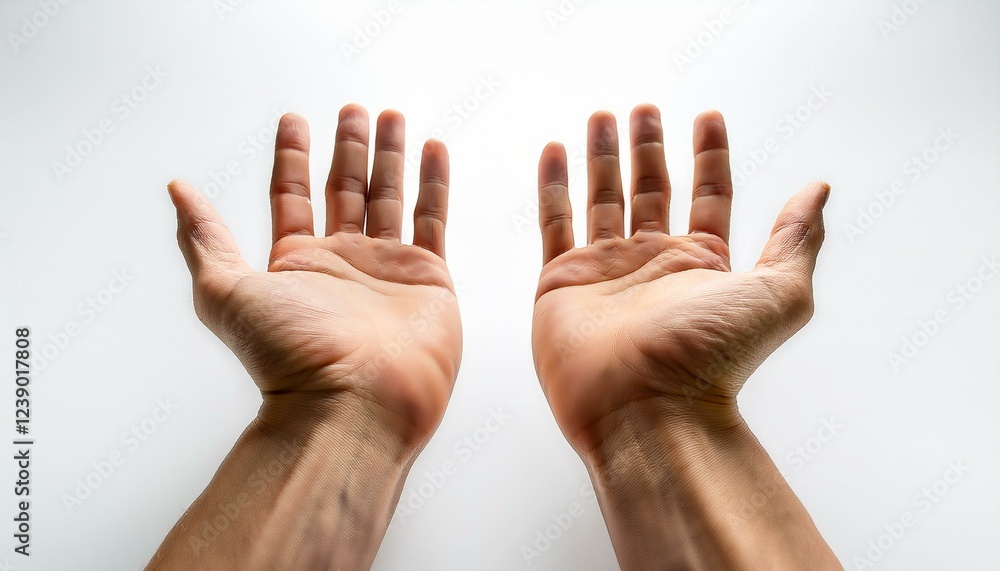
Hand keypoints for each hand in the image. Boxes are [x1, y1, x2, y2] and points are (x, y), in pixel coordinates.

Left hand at [168, 105, 461, 447]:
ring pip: (389, 196)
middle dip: (349, 147)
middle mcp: (341, 262)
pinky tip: (433, 150)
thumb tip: (178, 191)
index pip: (291, 195)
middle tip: (354, 109)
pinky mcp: (428, 278)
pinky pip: (432, 218)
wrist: (354, 402)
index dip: (291, 156)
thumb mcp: (225, 291)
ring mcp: (386, 268)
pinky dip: (434, 183)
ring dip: (391, 155)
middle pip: (344, 189)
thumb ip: (205, 238)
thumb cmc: (289, 355)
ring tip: (391, 117)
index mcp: (294, 263)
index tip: (295, 118)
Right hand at [531, 105, 827, 453]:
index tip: (708, 116)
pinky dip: (553, 185)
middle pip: (652, 189)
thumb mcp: (778, 293)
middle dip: (649, 147)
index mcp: (704, 264)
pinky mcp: (562, 282)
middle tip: (645, 108)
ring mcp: (606, 271)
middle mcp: (654, 264)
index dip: (710, 154)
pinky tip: (555, 151)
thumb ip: (796, 238)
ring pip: (603, 198)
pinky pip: (555, 223)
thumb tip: (818, 190)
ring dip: (603, 156)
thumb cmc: (712, 358)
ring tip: (603, 116)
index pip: (709, 193)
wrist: (645, 407)